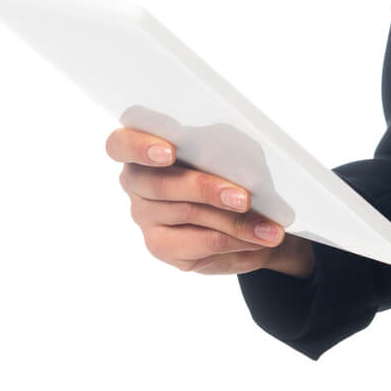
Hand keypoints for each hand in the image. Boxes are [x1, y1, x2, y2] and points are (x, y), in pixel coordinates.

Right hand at [105, 126, 316, 278]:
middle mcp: (135, 182)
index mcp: (143, 147)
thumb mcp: (228, 150)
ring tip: (270, 226)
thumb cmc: (229, 167)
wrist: (245, 210)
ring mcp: (144, 216)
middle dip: (206, 188)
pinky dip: (235, 239)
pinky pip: (200, 243)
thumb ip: (219, 151)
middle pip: (160, 184)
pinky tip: (260, 237)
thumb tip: (234, 169)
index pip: (120, 144)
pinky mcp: (161, 246)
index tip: (171, 150)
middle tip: (244, 197)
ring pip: (187, 214)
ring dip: (235, 220)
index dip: (140, 146)